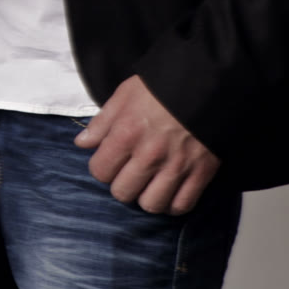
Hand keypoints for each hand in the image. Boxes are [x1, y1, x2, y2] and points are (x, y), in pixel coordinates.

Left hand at [76, 75, 220, 213]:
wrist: (205, 83)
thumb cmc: (160, 87)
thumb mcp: (124, 95)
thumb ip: (102, 122)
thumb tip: (82, 143)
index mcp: (126, 134)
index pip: (100, 171)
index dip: (101, 167)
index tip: (110, 160)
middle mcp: (149, 155)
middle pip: (122, 192)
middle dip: (122, 184)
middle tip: (129, 172)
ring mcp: (176, 167)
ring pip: (151, 204)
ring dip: (147, 197)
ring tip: (149, 184)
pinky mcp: (200, 173)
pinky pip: (182, 205)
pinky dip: (173, 204)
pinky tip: (170, 192)